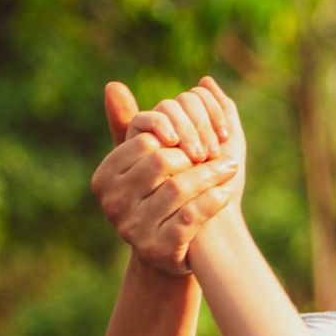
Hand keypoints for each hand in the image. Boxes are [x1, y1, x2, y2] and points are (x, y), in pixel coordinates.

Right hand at [91, 78, 247, 273]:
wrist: (172, 251)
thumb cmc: (159, 197)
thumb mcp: (142, 162)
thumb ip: (129, 124)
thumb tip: (112, 84)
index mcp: (104, 177)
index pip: (144, 141)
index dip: (176, 136)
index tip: (199, 139)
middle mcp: (112, 204)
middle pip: (161, 162)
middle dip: (195, 156)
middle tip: (220, 153)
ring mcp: (132, 229)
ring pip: (178, 188)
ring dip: (211, 175)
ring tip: (230, 168)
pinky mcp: (158, 249)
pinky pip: (191, 216)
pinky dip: (213, 201)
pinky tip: (227, 192)